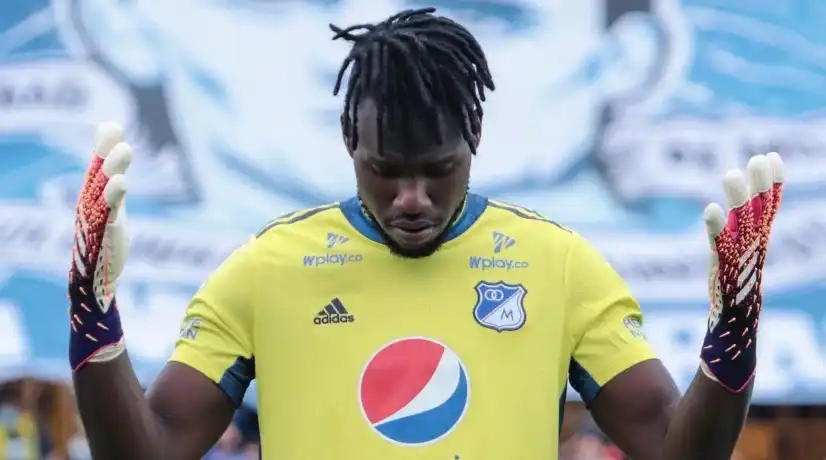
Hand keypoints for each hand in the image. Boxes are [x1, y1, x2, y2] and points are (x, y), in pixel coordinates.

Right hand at [68, 123, 132, 370]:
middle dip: (104, 152)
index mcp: (92, 201)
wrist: (95, 287)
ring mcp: (94, 224)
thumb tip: (119, 160)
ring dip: (111, 169)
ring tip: (124, 150)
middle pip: (96, 176)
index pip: (97, 169)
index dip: (102, 146)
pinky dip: (113, 198)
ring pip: (101, 192)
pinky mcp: (102, 239)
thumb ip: (115, 187)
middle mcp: (89, 209)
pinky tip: (123, 182)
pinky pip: (106, 215)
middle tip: (114, 130)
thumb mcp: (113, 214)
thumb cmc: (105, 248)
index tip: (111, 123)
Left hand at [700, 152, 783, 391]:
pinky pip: (720, 257)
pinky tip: (707, 210)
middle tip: (761, 156)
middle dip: (761, 188)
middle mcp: (751, 266)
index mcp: (753, 261)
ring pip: (742, 235)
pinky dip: (715, 233)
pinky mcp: (725, 290)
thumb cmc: (727, 323)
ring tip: (732, 173)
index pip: (765, 218)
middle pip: (758, 221)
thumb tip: (717, 221)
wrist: (727, 362)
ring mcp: (740, 277)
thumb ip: (725, 250)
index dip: (769, 188)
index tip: (771, 157)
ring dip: (738, 204)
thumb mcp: (727, 281)